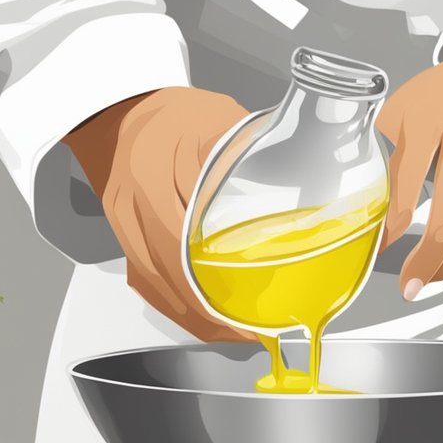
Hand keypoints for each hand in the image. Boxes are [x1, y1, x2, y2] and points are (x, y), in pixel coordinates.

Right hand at [63, 87, 253, 340]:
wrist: (120, 110)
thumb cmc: (175, 114)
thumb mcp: (220, 119)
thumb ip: (258, 148)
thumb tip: (321, 166)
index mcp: (158, 172)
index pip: (184, 245)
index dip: (216, 286)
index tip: (251, 308)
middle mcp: (134, 202)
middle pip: (169, 277)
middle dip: (210, 314)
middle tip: (251, 331)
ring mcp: (123, 222)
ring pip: (155, 287)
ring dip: (193, 317)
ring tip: (232, 332)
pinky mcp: (121, 236)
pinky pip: (144, 282)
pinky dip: (174, 306)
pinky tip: (200, 317)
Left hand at [377, 38, 442, 299]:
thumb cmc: (439, 97)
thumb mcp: (402, 110)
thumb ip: (386, 154)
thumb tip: (365, 210)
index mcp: (428, 117)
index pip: (409, 180)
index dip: (392, 222)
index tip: (380, 248)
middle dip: (427, 258)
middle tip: (408, 286)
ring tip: (431, 280)